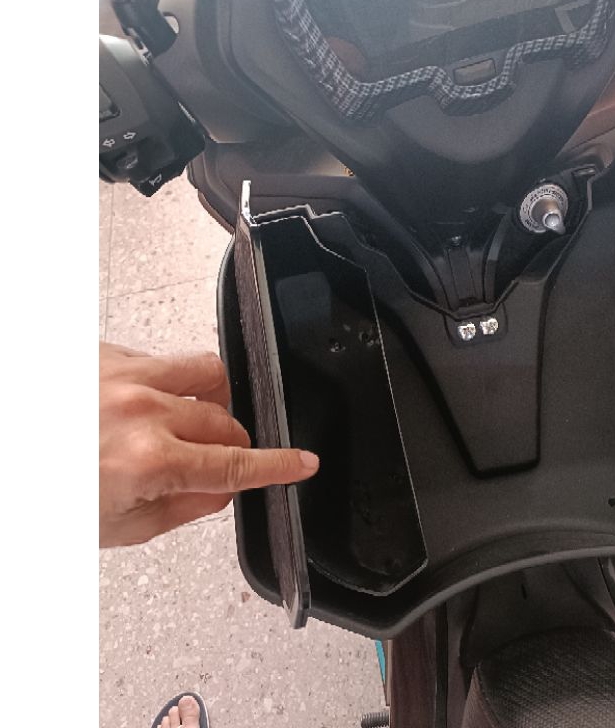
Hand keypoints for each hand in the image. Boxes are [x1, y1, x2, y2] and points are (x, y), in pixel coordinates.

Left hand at [99, 342, 318, 546]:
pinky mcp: (109, 353)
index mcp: (147, 460)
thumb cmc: (46, 496)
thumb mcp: (119, 526)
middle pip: (226, 422)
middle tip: (201, 462)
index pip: (236, 464)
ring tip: (184, 420)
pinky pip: (164, 359)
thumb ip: (185, 508)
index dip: (279, 465)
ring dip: (212, 400)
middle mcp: (140, 410)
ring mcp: (124, 375)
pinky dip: (166, 385)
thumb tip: (225, 487)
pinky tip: (139, 407)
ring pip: (210, 372)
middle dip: (227, 446)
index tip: (302, 463)